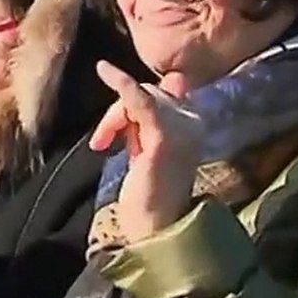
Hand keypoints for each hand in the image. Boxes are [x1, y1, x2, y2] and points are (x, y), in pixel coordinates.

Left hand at [88, 60, 205, 241]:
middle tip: (103, 142)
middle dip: (119, 112)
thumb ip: (152, 118)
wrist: (156, 228)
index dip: (137, 101)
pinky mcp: (163, 137)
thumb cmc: (150, 192)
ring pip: (140, 96)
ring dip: (113, 118)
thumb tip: (175, 78)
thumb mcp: (150, 147)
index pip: (165, 91)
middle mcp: (194, 121)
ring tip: (103, 145)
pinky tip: (104, 70)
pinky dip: (120, 83)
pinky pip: (139, 99)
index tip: (120, 128)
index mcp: (194, 123)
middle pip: (150, 91)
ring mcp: (182, 128)